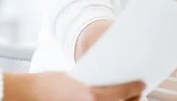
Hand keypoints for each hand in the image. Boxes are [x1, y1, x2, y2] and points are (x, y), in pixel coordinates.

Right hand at [31, 72, 145, 100]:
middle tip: (137, 94)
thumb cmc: (52, 84)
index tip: (142, 84)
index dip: (135, 88)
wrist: (34, 94)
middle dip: (133, 100)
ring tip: (127, 99)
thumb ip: (95, 84)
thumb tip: (111, 84)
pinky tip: (110, 100)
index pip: (124, 93)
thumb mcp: (77, 77)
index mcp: (93, 95)